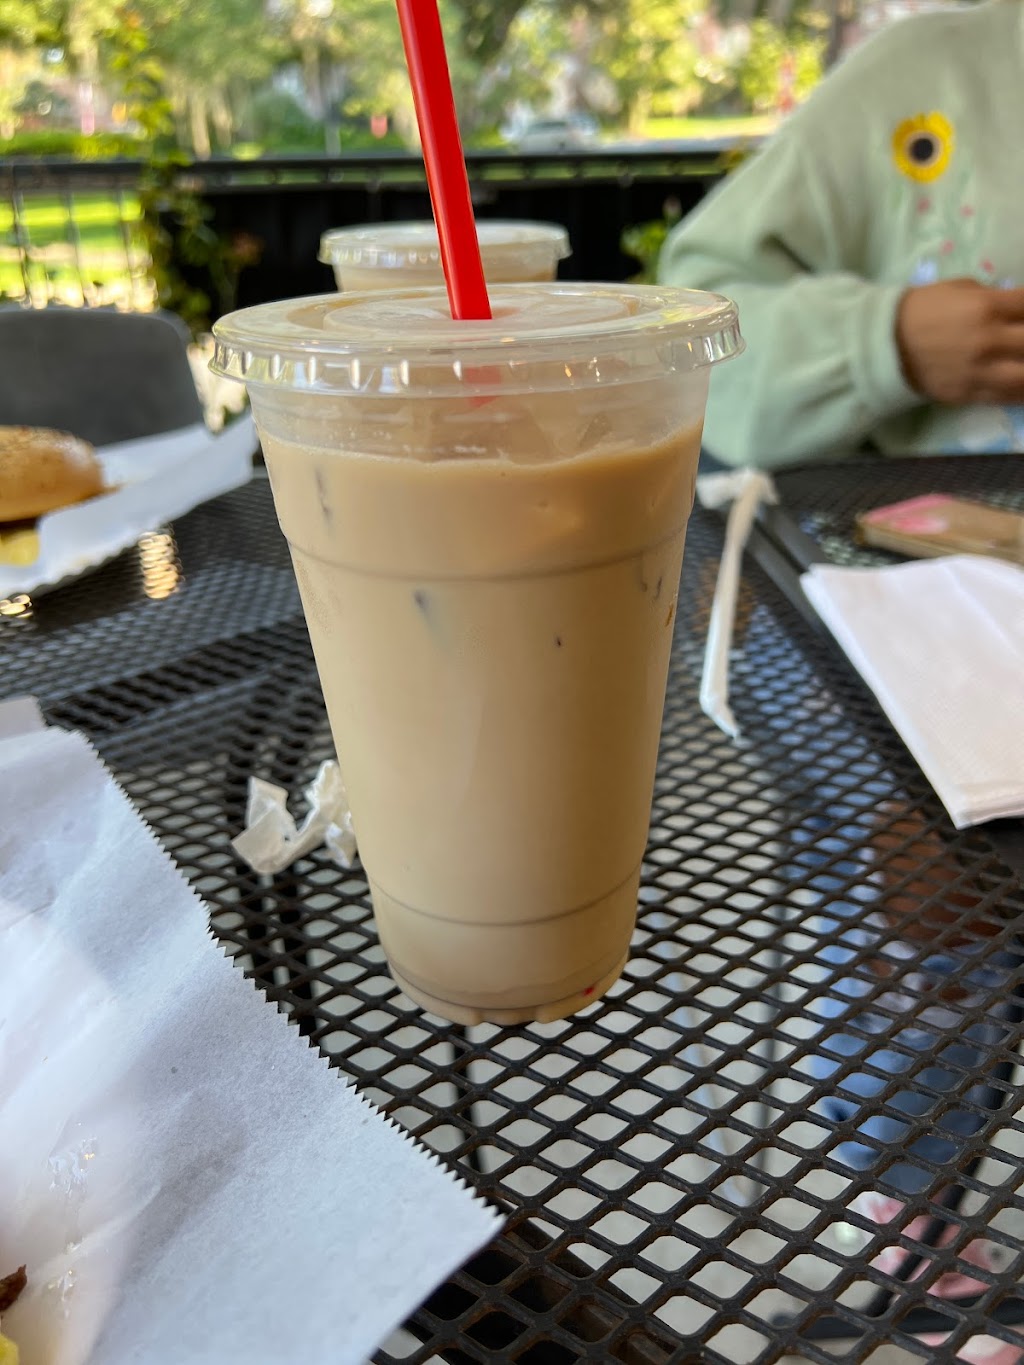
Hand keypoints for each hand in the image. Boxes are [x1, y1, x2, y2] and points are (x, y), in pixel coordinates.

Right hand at [895, 279, 1023, 404]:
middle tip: (1021, 343)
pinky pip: (1006, 398)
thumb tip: (1017, 309)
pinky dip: (1020, 392)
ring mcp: (979, 371)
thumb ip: (994, 298)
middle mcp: (988, 340)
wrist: (886, 344)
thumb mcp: (962, 288)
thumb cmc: (923, 309)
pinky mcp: (968, 394)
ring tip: (1022, 365)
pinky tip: (1021, 386)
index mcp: (987, 307)